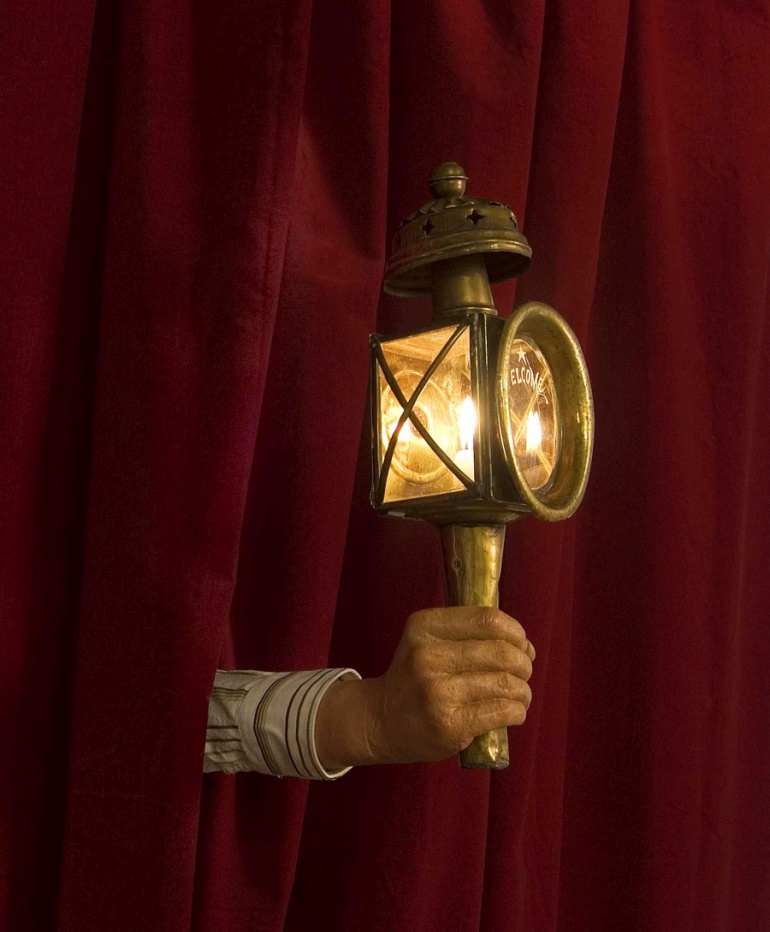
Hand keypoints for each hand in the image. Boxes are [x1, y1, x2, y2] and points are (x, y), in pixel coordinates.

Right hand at [315, 607, 534, 770]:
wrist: (379, 720)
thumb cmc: (414, 679)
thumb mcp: (427, 641)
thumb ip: (469, 636)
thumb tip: (526, 646)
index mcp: (425, 626)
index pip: (487, 619)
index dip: (516, 631)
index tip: (522, 644)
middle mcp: (427, 655)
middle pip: (501, 651)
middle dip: (523, 664)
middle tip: (523, 674)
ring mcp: (437, 691)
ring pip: (505, 682)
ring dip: (523, 690)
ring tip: (520, 696)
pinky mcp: (448, 724)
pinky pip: (500, 711)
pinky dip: (517, 711)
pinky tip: (513, 712)